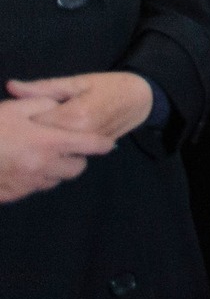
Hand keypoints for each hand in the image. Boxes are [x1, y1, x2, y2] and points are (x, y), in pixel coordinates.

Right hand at [0, 96, 114, 202]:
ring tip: (40, 154)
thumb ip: (42, 104)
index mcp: (48, 143)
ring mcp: (26, 184)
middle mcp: (42, 167)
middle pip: (76, 168)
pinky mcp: (12, 195)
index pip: (90, 145)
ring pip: (55, 180)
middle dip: (76, 157)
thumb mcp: (14, 108)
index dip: (102, 144)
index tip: (108, 144)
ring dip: (54, 169)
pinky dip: (34, 179)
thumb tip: (58, 107)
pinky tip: (21, 166)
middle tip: (66, 146)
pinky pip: (33, 188)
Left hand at [8, 72, 153, 141]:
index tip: (20, 112)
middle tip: (31, 121)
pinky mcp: (91, 153)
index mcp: (73, 116)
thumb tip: (11, 87)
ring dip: (45, 142)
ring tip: (44, 130)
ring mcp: (86, 147)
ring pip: (54, 150)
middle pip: (42, 140)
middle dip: (32, 132)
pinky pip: (67, 153)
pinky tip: (59, 137)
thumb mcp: (78, 81)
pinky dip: (59, 147)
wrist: (143, 99)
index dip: (23, 118)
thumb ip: (43, 88)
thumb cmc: (111, 86)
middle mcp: (79, 135)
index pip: (33, 124)